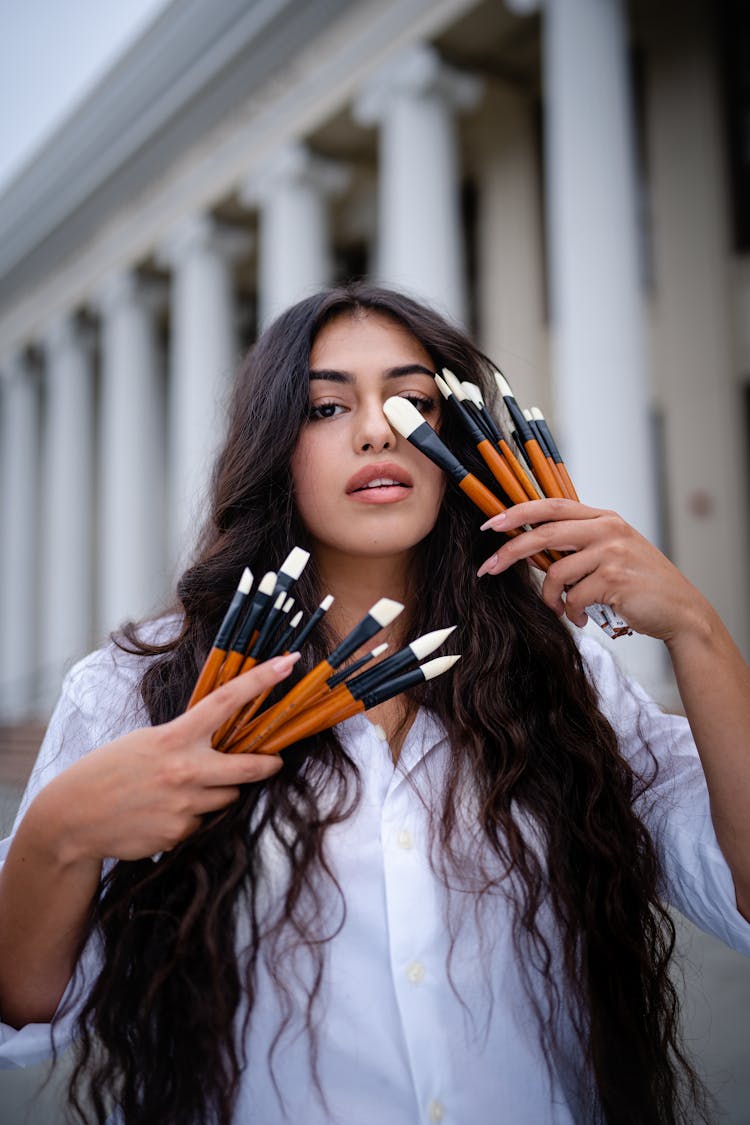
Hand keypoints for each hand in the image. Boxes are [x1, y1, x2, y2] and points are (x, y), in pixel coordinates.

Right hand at [27, 653, 299, 864]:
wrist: (72, 818)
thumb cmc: (109, 771)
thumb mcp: (144, 740)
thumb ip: (183, 740)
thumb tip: (220, 743)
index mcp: (174, 737)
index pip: (225, 702)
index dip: (260, 681)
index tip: (288, 663)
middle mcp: (184, 770)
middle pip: (249, 768)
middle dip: (267, 765)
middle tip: (273, 761)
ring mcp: (184, 805)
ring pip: (226, 797)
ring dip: (216, 793)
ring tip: (180, 790)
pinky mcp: (179, 834)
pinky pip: (201, 822)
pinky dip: (190, 817)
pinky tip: (160, 813)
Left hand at [477, 498, 711, 642]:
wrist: (680, 611)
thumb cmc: (641, 586)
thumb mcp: (612, 553)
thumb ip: (580, 546)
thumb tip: (533, 551)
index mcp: (604, 518)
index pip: (553, 505)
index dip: (519, 512)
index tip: (491, 523)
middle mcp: (608, 529)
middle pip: (544, 533)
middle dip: (510, 551)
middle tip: (488, 568)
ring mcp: (612, 552)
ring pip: (556, 572)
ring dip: (551, 597)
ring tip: (561, 610)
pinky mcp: (614, 578)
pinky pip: (573, 597)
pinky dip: (571, 612)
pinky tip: (581, 618)